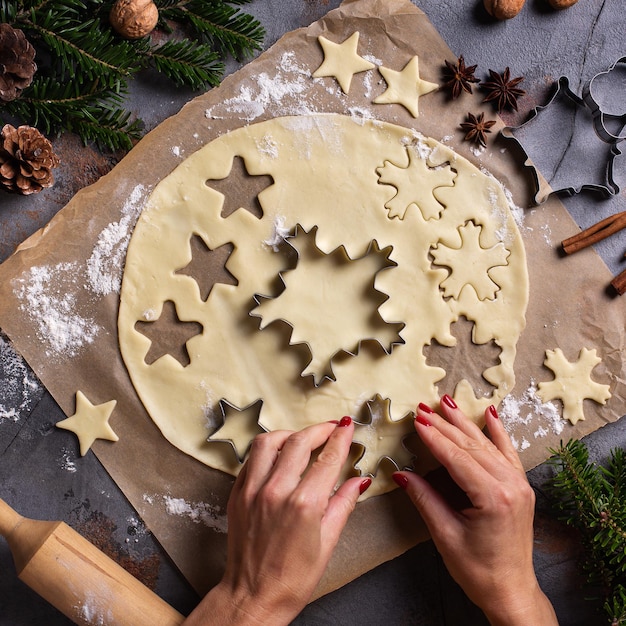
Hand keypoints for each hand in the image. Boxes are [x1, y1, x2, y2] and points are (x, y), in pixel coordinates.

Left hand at [184, 417, 369, 625]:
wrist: (253, 597)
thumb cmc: (292, 578)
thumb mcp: (328, 543)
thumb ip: (343, 504)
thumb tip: (359, 480)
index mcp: (304, 505)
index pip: (327, 458)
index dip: (340, 438)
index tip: (347, 426)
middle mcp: (276, 491)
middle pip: (299, 441)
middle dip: (319, 429)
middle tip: (331, 427)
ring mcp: (252, 491)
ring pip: (269, 442)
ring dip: (289, 434)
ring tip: (302, 438)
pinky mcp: (237, 494)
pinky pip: (251, 459)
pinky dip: (267, 451)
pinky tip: (279, 456)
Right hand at [393, 396, 557, 625]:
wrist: (511, 591)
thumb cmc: (477, 571)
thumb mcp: (445, 535)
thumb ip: (424, 498)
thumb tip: (401, 473)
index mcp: (493, 498)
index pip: (457, 458)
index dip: (434, 437)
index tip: (416, 419)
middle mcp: (510, 485)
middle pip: (471, 446)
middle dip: (445, 425)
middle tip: (423, 407)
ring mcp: (519, 484)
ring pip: (487, 445)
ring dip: (465, 423)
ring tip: (447, 402)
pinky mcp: (521, 487)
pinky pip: (508, 452)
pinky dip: (498, 432)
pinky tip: (490, 413)